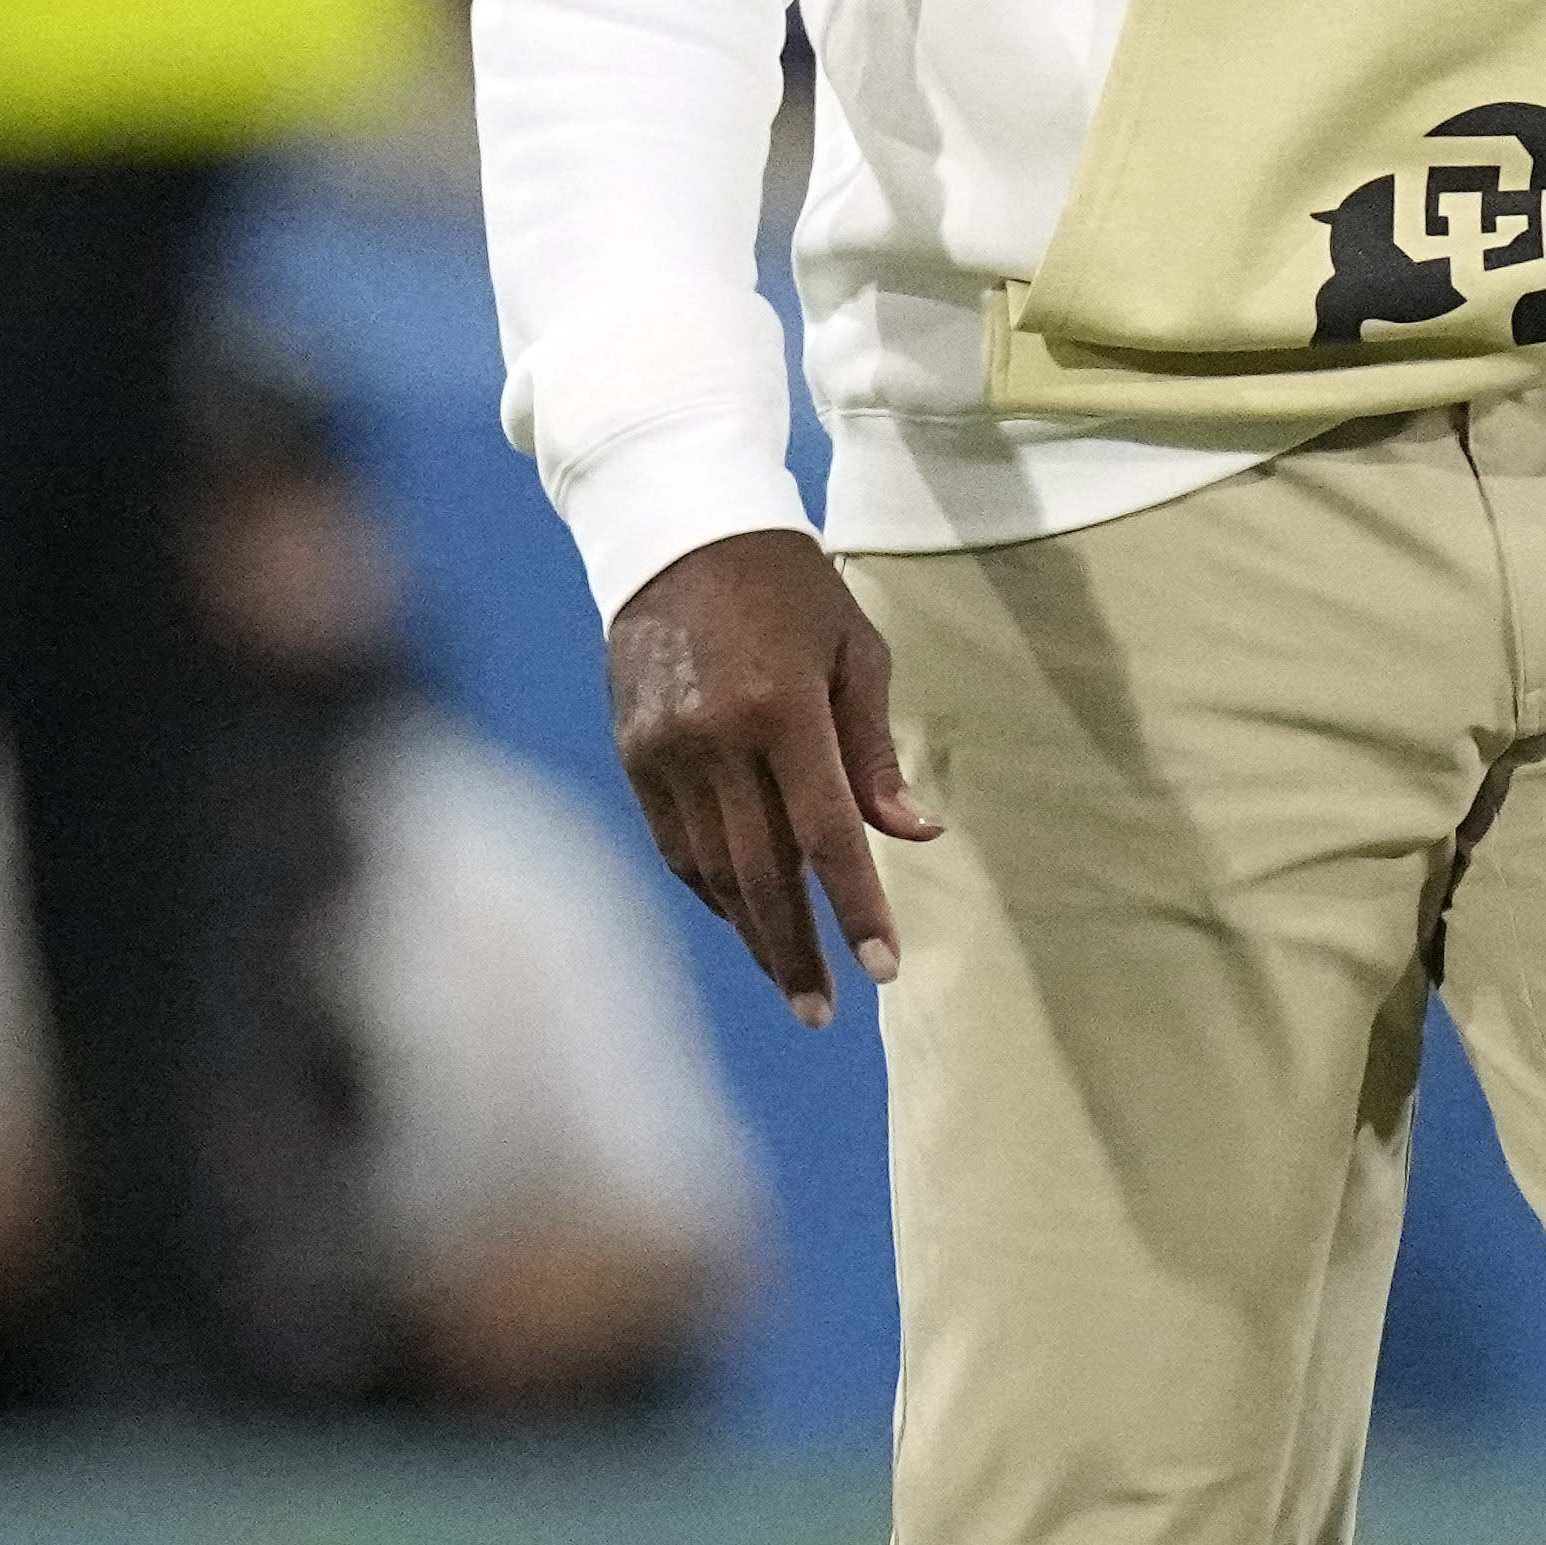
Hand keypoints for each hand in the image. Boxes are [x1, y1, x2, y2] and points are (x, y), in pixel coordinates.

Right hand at [604, 527, 938, 1024]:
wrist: (680, 533)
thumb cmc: (792, 588)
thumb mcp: (857, 652)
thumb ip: (876, 752)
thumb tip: (915, 834)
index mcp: (782, 711)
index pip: (826, 835)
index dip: (855, 907)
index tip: (883, 968)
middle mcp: (715, 741)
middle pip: (760, 872)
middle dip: (795, 949)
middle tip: (825, 1011)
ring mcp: (663, 753)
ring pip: (710, 869)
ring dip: (750, 931)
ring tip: (790, 979)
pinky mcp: (631, 755)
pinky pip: (674, 844)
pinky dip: (709, 889)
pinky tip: (741, 919)